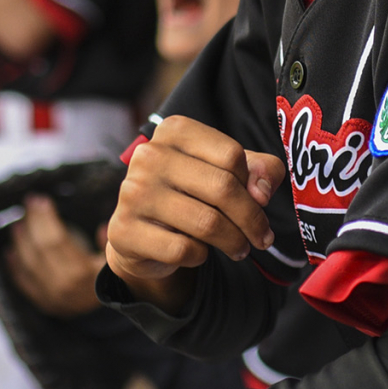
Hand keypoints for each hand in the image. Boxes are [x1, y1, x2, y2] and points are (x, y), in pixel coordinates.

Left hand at [7, 193, 106, 316]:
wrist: (102, 315)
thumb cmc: (107, 280)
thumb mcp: (113, 262)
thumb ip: (108, 244)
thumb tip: (103, 226)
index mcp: (82, 271)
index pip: (56, 239)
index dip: (45, 218)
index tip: (40, 200)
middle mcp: (64, 284)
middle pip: (40, 248)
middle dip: (32, 223)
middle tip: (27, 205)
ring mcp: (51, 295)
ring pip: (28, 264)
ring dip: (19, 242)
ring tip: (16, 225)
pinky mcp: (43, 303)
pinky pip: (24, 283)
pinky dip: (15, 267)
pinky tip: (9, 252)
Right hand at [104, 115, 284, 309]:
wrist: (141, 231)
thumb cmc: (190, 194)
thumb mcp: (228, 172)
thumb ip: (259, 170)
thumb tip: (262, 192)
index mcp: (174, 131)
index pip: (232, 156)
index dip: (253, 185)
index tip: (259, 203)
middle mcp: (149, 156)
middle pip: (223, 188)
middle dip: (252, 220)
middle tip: (262, 238)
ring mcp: (132, 193)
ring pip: (207, 223)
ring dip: (234, 242)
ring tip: (239, 248)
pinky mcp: (125, 230)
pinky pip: (183, 250)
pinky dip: (199, 256)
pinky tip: (197, 252)